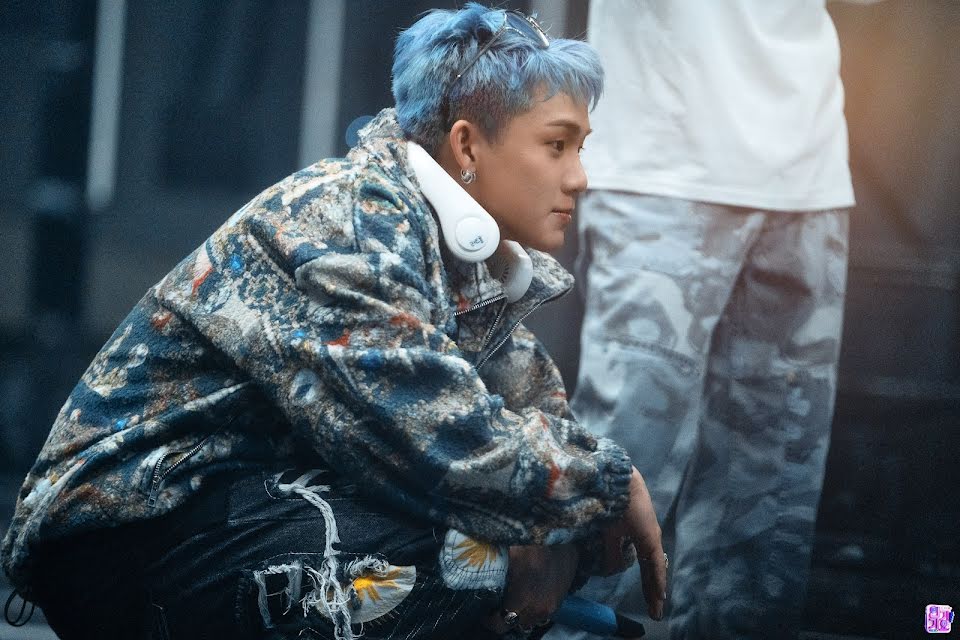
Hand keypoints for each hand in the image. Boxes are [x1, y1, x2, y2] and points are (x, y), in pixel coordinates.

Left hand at [482, 543, 579, 632]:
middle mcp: (537, 608)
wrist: (561, 539)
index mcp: (521, 598)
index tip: (485, 611)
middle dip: (504, 615)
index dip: (489, 619)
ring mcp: (549, 607)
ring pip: (528, 621)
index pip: (500, 624)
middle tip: (497, 603)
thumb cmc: (530, 543)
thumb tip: (474, 578)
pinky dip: (532, 608)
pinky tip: (528, 595)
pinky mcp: (558, 602)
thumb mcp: (505, 554)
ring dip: (520, 613)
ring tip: (513, 599)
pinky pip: (541, 614)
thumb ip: (490, 572)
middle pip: (514, 623)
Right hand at [601, 467, 666, 620]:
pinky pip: (654, 563)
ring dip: (655, 590)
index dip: (647, 581)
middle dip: (652, 590)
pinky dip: (657, 580)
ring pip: (656, 569)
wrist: (612, 478)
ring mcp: (651, 536)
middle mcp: (648, 536)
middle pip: (652, 569)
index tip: (651, 598)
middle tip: (655, 611)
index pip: (644, 563)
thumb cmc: (608, 498)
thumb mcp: (608, 531)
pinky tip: (660, 594)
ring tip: (657, 609)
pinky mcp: (650, 536)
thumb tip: (612, 571)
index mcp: (638, 533)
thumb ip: (611, 551)